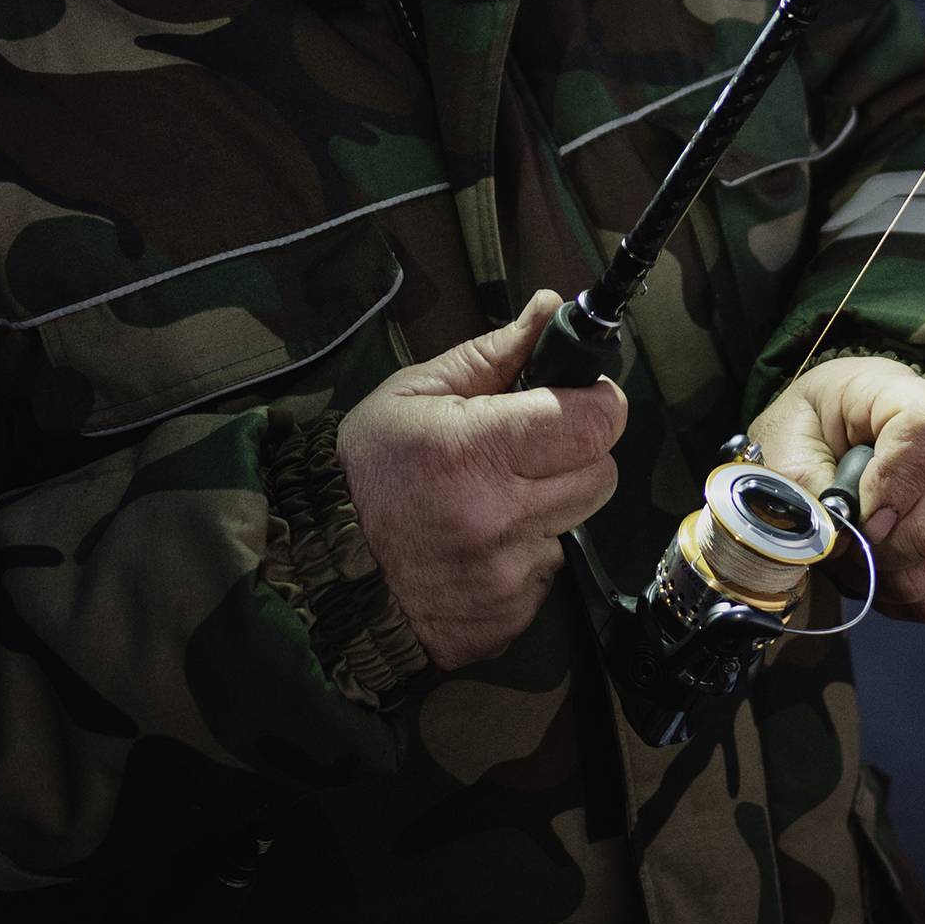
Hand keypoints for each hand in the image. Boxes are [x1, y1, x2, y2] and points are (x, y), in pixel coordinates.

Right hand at [337, 290, 627, 670]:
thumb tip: (551, 306)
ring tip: (492, 503)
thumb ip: (491, 353)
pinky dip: (524, 558)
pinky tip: (479, 548)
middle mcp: (501, 516)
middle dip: (577, 457)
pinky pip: (546, 575)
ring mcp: (507, 575)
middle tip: (530, 452)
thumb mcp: (414, 394)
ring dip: (549, 510)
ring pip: (575, 527)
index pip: (594, 424)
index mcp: (477, 449)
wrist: (323, 574)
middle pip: (601, 476)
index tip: (585, 399)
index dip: (600, 405)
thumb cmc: (368, 472)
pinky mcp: (509, 617)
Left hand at [749, 355, 924, 622]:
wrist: (850, 426)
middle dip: (870, 552)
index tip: (855, 511)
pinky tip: (881, 566)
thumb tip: (836, 539)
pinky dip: (901, 596)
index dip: (890, 487)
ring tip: (858, 548)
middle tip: (841, 538)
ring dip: (880, 578)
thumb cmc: (819, 426)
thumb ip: (803, 483)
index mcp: (912, 400)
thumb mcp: (789, 436)